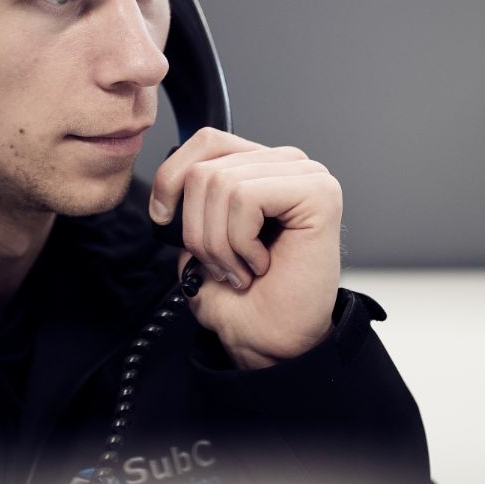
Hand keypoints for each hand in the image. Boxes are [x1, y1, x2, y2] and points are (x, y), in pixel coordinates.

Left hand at [149, 128, 342, 368]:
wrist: (273, 342)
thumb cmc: (245, 299)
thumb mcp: (201, 239)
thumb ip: (192, 199)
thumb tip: (173, 184)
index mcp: (261, 168)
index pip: (206, 141)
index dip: (173, 178)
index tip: (164, 218)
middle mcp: (287, 165)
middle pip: (207, 168)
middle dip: (198, 229)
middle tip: (222, 266)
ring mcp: (307, 175)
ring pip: (222, 183)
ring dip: (220, 242)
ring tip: (241, 269)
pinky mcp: (319, 193)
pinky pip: (247, 197)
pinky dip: (241, 241)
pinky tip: (260, 264)